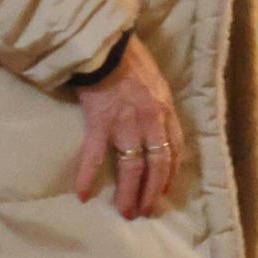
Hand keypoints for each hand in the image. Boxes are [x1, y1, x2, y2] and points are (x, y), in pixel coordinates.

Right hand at [73, 44, 184, 220]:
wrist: (106, 46)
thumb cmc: (131, 59)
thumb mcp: (157, 83)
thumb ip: (159, 106)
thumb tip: (156, 126)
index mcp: (165, 111)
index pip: (174, 151)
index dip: (169, 175)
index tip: (164, 192)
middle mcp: (150, 122)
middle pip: (156, 165)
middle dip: (151, 192)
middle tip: (144, 212)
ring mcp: (125, 124)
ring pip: (132, 167)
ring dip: (128, 193)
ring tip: (125, 212)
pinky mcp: (99, 123)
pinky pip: (93, 156)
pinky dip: (87, 176)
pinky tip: (83, 194)